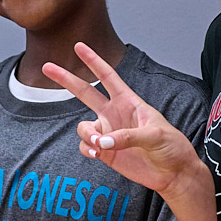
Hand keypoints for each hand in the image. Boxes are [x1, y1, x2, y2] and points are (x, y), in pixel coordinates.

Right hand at [44, 42, 202, 196]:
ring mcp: (107, 133)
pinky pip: (85, 146)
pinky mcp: (104, 152)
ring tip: (99, 145)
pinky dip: (87, 150)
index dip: (93, 61)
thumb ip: (127, 136)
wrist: (172, 174)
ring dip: (86, 135)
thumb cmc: (171, 147)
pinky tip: (97, 154)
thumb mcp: (155, 135)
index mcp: (129, 102)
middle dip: (66, 79)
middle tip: (47, 67)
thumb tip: (101, 141)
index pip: (108, 77)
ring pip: (82, 127)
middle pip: (84, 92)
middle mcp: (114, 114)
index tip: (79, 47)